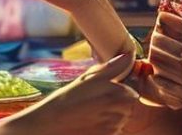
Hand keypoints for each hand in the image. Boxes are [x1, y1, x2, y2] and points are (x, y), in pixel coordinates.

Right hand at [11, 53, 138, 134]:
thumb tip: (128, 55)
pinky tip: (90, 124)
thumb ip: (111, 68)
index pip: (132, 91)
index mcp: (118, 92)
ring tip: (90, 114)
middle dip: (117, 105)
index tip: (102, 92)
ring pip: (121, 121)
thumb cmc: (66, 99)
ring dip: (111, 118)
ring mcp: (115, 126)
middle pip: (128, 107)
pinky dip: (105, 129)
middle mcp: (120, 110)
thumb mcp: (87, 79)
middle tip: (94, 104)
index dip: (118, 91)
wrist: (49, 124)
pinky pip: (114, 132)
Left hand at [148, 0, 181, 119]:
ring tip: (154, 48)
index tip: (162, 16)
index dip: (171, 21)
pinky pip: (166, 86)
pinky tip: (158, 70)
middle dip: (159, 37)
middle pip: (167, 45)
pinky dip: (159, 75)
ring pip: (163, 65)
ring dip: (156, 54)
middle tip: (156, 32)